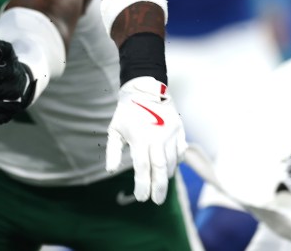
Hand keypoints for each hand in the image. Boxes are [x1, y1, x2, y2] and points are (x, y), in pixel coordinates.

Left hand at [106, 76, 186, 204]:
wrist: (145, 89)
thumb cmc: (127, 112)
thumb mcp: (115, 129)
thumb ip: (113, 151)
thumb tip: (110, 171)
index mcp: (140, 136)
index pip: (142, 168)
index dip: (142, 185)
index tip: (141, 198)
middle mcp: (157, 136)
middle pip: (161, 168)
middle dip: (159, 188)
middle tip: (157, 201)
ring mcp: (171, 133)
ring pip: (172, 162)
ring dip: (166, 176)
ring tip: (159, 184)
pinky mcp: (180, 130)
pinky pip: (181, 152)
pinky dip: (175, 162)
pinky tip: (168, 167)